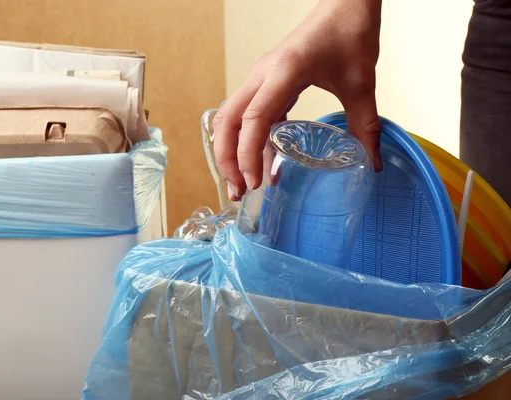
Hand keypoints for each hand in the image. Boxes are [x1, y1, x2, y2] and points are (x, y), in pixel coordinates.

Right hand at [213, 0, 382, 200]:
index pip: (254, 119)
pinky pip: (250, 115)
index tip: (255, 182)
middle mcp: (263, 75)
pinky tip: (266, 163)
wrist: (345, 3)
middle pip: (227, 121)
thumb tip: (370, 164)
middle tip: (239, 191)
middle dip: (227, 159)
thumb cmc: (348, 32)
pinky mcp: (267, 81)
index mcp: (284, 73)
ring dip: (232, 151)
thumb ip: (365, 125)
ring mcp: (261, 77)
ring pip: (232, 118)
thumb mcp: (361, 83)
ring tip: (245, 183)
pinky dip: (251, 140)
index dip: (248, 154)